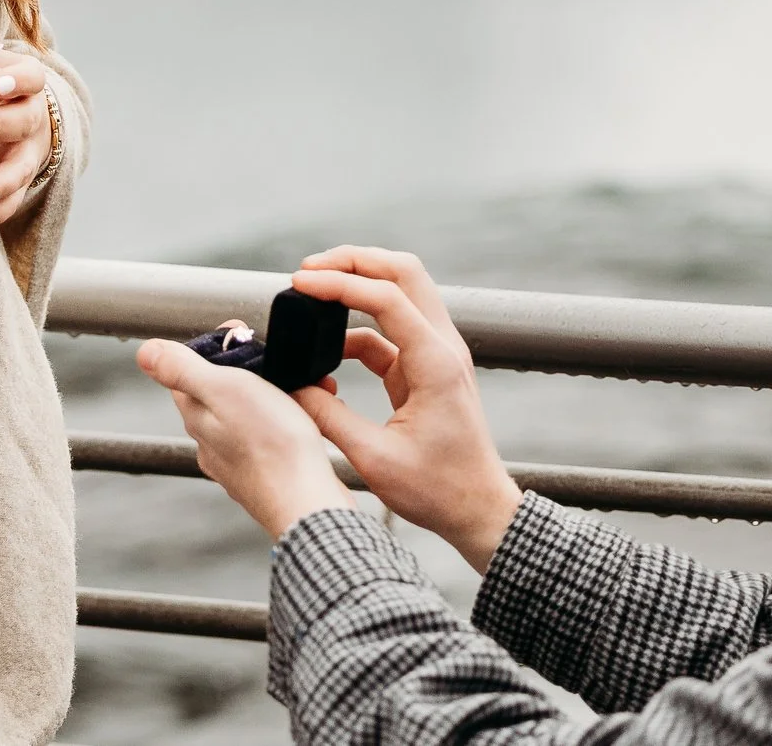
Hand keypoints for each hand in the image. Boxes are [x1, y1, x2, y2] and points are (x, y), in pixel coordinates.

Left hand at [135, 338, 355, 539]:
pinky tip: (304, 420)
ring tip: (300, 388)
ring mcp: (237, 462)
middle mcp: (210, 442)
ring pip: (247, 415)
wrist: (308, 506)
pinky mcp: (266, 475)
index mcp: (196, 417)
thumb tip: (144, 352)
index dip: (212, 345)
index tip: (242, 333)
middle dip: (245, 369)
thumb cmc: (271, 447)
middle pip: (218, 391)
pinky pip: (270, 437)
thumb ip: (183, 369)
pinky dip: (287, 421)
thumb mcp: (225, 390)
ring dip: (271, 394)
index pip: (188, 370)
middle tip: (278, 359)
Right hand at [289, 247, 522, 571]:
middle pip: (402, 273)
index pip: (386, 298)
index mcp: (436, 364)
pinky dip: (356, 325)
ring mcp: (437, 354)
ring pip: (400, 291)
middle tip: (308, 270)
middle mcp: (443, 347)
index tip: (298, 282)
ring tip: (312, 290)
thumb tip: (293, 386)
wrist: (478, 511)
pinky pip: (390, 329)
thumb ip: (328, 417)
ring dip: (357, 283)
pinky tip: (325, 346)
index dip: (339, 284)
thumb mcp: (374, 459)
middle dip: (353, 261)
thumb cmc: (438, 491)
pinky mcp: (426, 368)